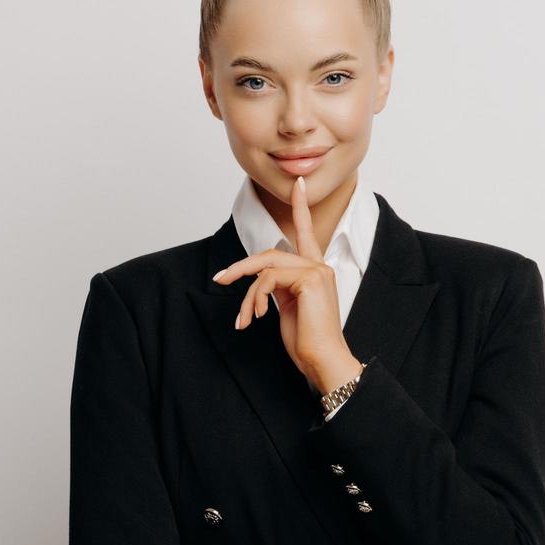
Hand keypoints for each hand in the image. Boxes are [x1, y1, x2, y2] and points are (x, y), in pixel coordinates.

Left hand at [211, 175, 360, 390]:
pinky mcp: (311, 279)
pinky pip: (269, 279)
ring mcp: (317, 271)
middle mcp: (319, 266)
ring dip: (246, 291)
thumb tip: (259, 281)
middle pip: (271, 253)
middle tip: (220, 279)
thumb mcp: (288, 309)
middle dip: (242, 266)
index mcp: (315, 271)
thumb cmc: (307, 342)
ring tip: (243, 318)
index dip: (300, 206)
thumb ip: (278, 288)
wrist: (324, 361)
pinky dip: (255, 298)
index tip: (298, 184)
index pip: (306, 232)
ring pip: (267, 266)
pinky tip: (255, 318)